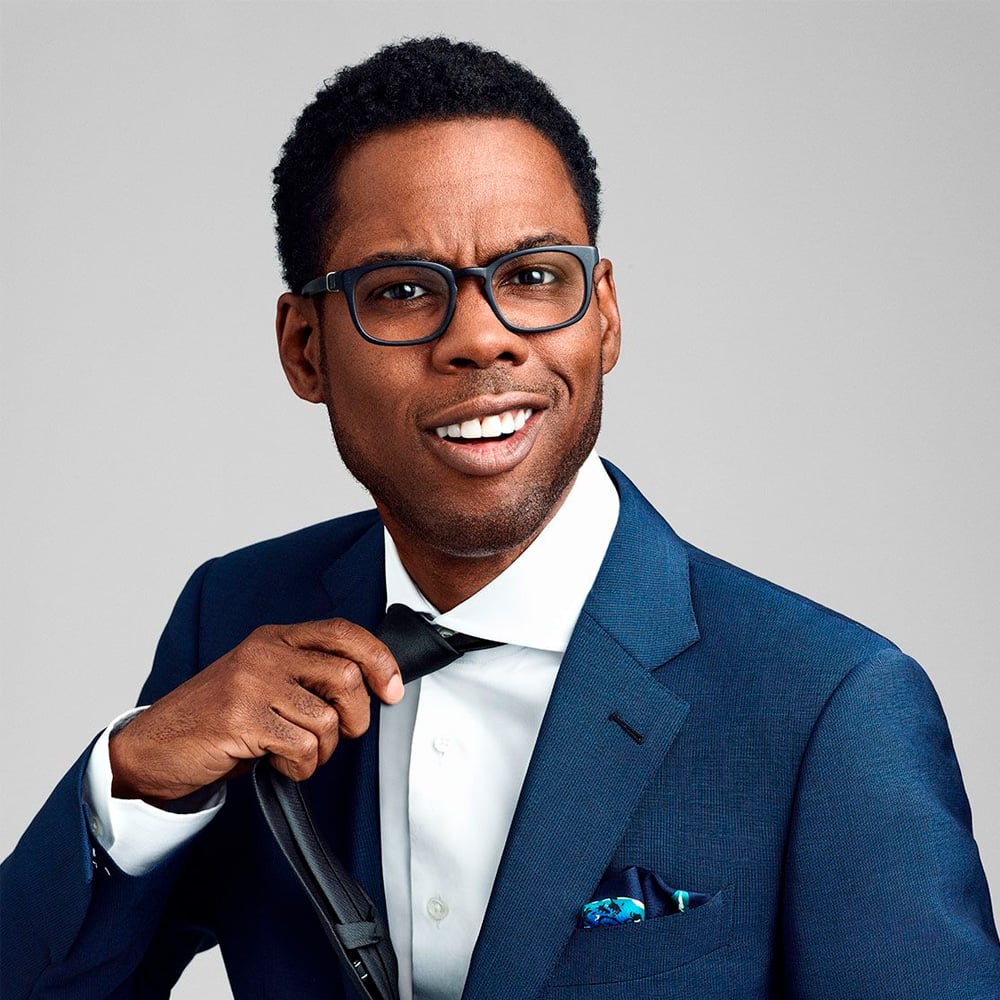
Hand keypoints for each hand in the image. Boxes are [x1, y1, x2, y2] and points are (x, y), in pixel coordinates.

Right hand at [109, 619, 402, 804]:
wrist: (156, 747)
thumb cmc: (217, 718)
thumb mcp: (264, 681)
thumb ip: (306, 675)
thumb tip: (369, 686)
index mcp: (275, 638)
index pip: (343, 632)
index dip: (379, 659)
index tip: (392, 690)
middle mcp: (266, 653)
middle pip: (346, 675)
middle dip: (357, 716)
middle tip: (343, 734)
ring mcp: (253, 683)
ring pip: (327, 718)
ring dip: (323, 749)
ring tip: (298, 753)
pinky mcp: (242, 719)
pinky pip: (303, 746)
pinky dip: (302, 766)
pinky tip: (281, 764)